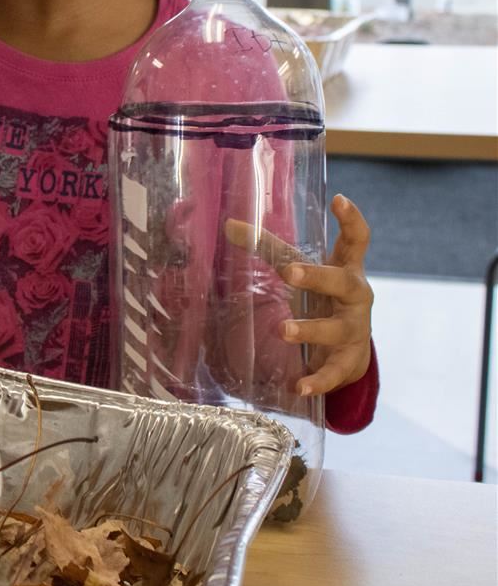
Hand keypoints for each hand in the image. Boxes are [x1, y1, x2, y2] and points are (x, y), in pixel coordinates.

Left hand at [225, 195, 373, 396]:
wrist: (351, 347)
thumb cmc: (320, 295)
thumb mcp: (299, 268)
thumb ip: (267, 247)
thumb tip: (227, 223)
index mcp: (346, 269)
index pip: (357, 241)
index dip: (352, 220)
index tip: (340, 199)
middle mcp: (356, 297)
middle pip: (343, 283)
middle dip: (318, 277)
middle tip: (290, 272)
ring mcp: (356, 330)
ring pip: (337, 329)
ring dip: (311, 330)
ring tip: (283, 330)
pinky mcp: (349, 361)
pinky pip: (335, 372)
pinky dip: (318, 380)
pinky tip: (300, 386)